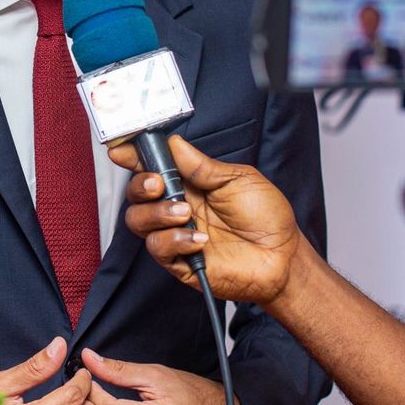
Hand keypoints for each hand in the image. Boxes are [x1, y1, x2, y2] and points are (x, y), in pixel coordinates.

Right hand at [111, 135, 301, 304]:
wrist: (282, 257)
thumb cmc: (266, 218)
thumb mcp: (238, 179)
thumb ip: (202, 165)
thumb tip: (174, 143)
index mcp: (190, 183)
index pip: (153, 167)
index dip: (134, 157)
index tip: (122, 151)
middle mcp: (178, 207)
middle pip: (136, 194)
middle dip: (140, 185)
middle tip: (159, 184)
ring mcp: (176, 234)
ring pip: (138, 221)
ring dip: (158, 214)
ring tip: (186, 213)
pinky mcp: (179, 261)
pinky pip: (158, 248)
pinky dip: (175, 240)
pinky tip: (200, 239)